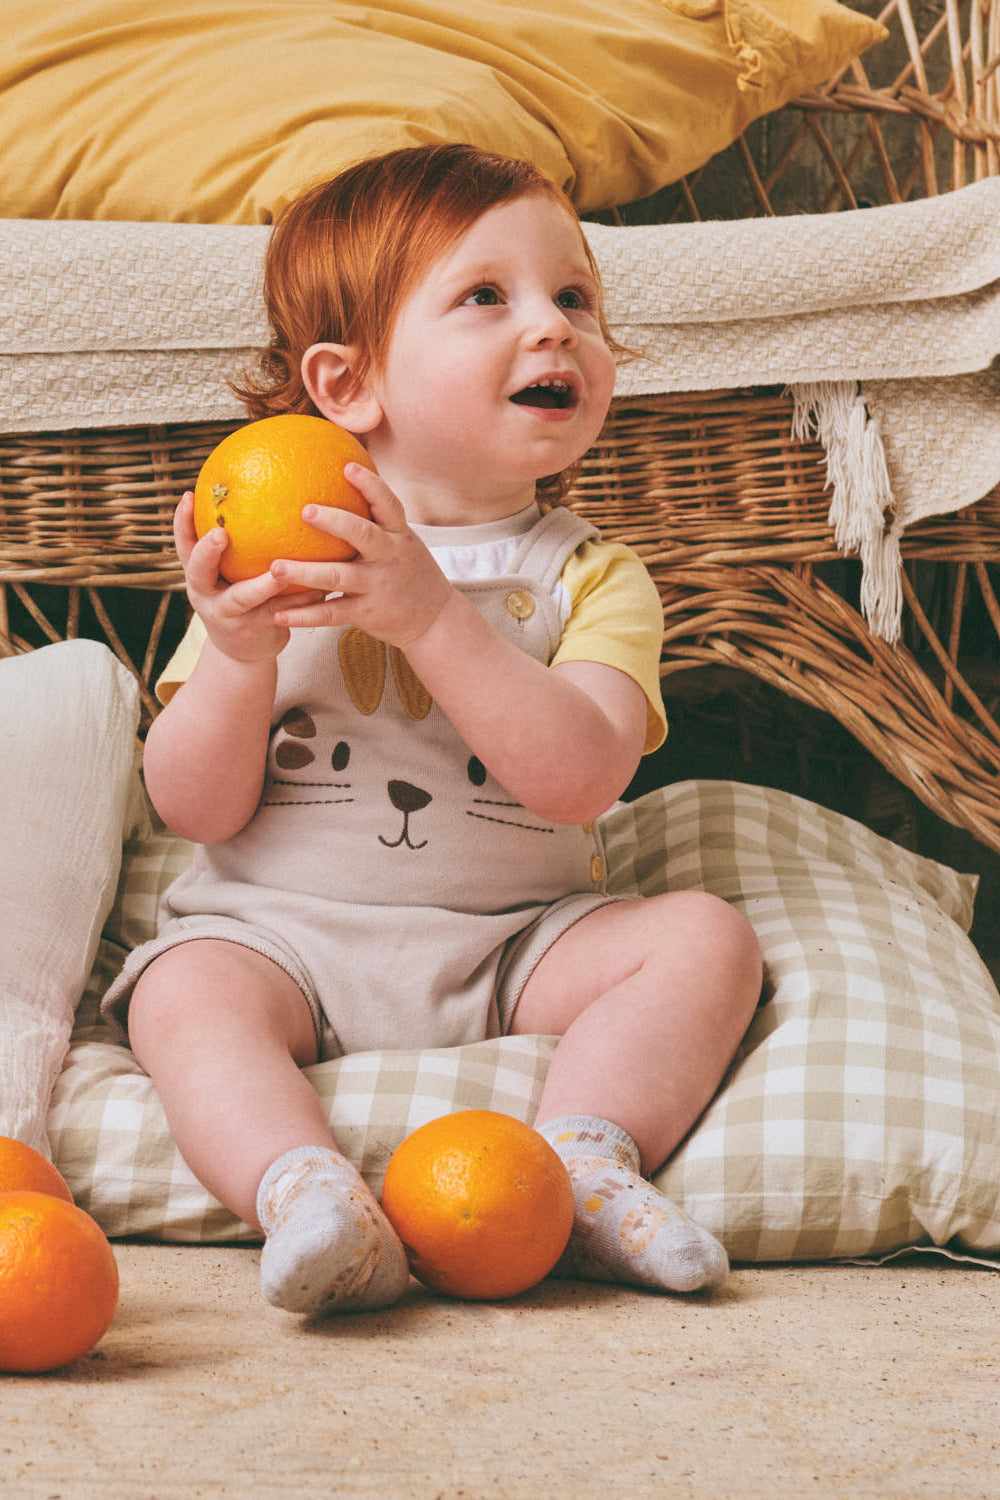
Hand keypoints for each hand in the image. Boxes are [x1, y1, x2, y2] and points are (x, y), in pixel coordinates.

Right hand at [174, 492, 325, 664]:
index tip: (189, 496)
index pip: (184, 545)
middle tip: (221, 534)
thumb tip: (265, 487)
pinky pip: (279, 612)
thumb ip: (240, 544)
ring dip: (263, 584)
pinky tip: (320, 586)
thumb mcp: (230, 575)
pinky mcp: (255, 632)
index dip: (182, 523)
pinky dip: (298, 600)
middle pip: (198, 572)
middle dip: (207, 552)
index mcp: (200, 576)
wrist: (244, 654)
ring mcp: (228, 617)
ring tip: (281, 570)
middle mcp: (206, 596)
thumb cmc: (241, 600)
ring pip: (243, 598)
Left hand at [268, 466, 453, 648]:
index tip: (348, 467)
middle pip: (363, 534)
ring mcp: (378, 586)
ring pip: (338, 576)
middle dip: (334, 521)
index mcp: (398, 536)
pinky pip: (332, 613)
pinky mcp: (368, 613)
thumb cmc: (408, 574)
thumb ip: (375, 523)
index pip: (389, 505)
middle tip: (304, 510)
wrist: (435, 620)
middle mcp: (390, 557)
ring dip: (304, 573)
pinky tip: (279, 615)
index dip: (370, 485)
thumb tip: (338, 487)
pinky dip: (304, 616)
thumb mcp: (401, 544)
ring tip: (275, 568)